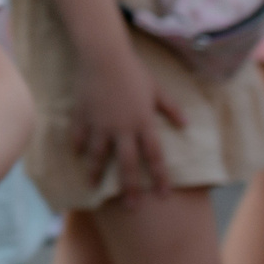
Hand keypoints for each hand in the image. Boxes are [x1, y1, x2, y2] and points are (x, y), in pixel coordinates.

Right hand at [71, 45, 181, 200]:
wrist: (104, 56)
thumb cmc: (134, 70)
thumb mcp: (156, 89)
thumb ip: (170, 108)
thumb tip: (186, 125)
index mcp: (143, 123)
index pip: (154, 157)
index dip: (160, 177)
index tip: (164, 195)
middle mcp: (122, 129)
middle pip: (126, 165)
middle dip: (129, 188)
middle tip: (131, 208)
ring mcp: (100, 124)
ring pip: (98, 156)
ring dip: (96, 174)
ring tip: (93, 187)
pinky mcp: (83, 116)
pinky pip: (79, 136)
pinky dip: (78, 146)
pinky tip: (77, 156)